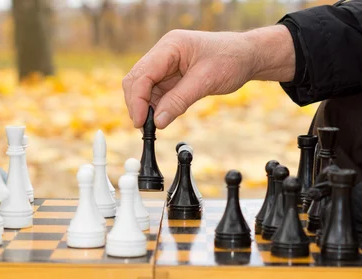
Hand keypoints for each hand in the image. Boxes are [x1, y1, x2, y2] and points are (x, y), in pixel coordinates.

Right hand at [122, 25, 294, 129]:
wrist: (247, 56)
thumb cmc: (231, 60)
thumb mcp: (205, 82)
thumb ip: (178, 101)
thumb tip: (157, 122)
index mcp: (170, 46)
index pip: (142, 74)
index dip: (137, 100)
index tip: (140, 122)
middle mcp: (163, 53)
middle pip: (135, 80)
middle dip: (137, 104)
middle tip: (145, 127)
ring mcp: (164, 65)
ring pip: (141, 88)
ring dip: (145, 107)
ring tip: (155, 125)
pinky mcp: (168, 76)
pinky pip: (153, 93)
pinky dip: (154, 107)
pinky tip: (161, 118)